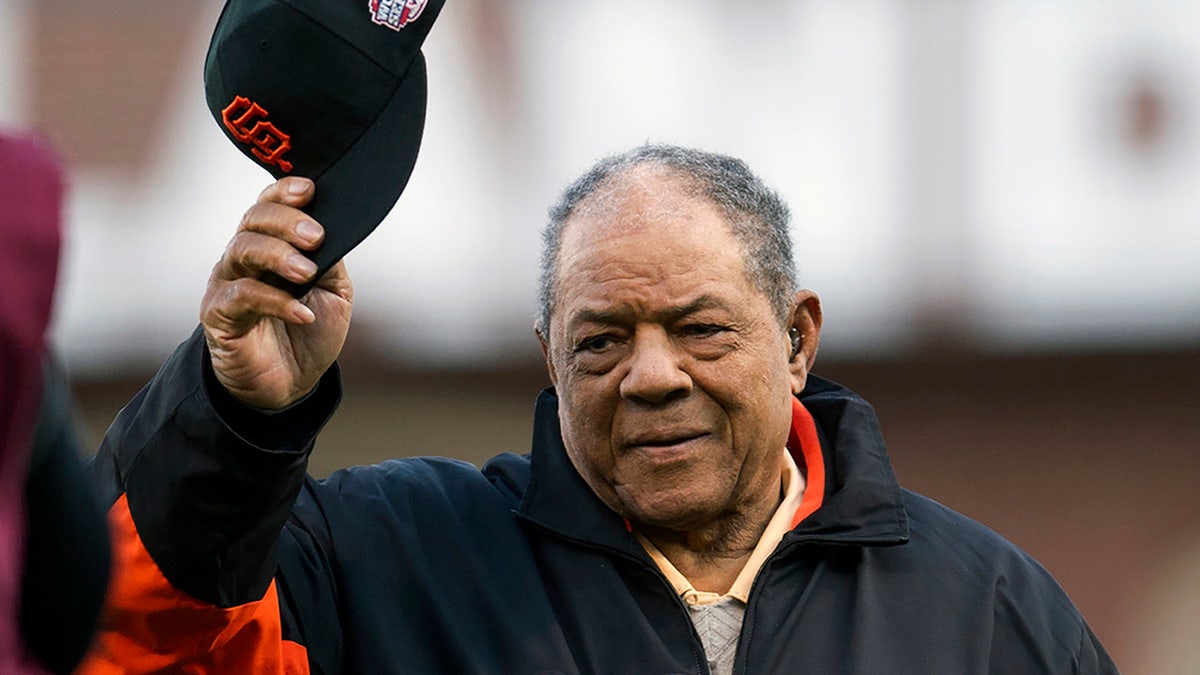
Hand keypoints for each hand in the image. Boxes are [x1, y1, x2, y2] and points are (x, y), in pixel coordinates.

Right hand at [200, 177, 352, 409]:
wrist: (290, 384)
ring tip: (305, 272)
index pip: (269, 206)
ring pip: (242, 249)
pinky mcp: (219, 314)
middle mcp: (244, 257)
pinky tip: (301, 313)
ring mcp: (228, 283)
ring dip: (277, 255)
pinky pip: (242, 296)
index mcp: (271, 244)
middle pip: (253, 220)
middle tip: (314, 237)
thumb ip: (330, 261)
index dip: (284, 192)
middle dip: (285, 222)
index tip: (309, 190)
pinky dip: (276, 301)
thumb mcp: (333, 292)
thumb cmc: (309, 331)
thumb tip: (332, 232)